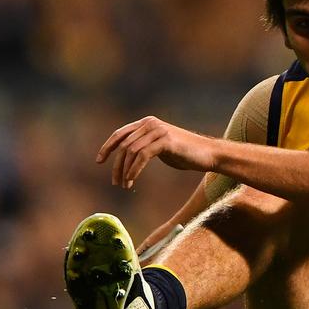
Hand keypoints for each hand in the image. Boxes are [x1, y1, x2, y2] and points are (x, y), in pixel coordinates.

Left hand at [97, 116, 214, 188]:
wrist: (209, 154)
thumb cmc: (186, 154)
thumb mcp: (161, 147)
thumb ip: (145, 147)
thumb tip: (128, 155)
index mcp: (147, 123)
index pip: (120, 134)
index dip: (107, 147)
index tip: (99, 161)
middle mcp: (150, 124)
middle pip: (123, 144)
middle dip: (116, 165)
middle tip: (115, 182)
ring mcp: (158, 131)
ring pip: (131, 151)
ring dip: (124, 170)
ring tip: (124, 185)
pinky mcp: (165, 141)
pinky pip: (142, 156)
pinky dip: (134, 169)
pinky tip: (132, 180)